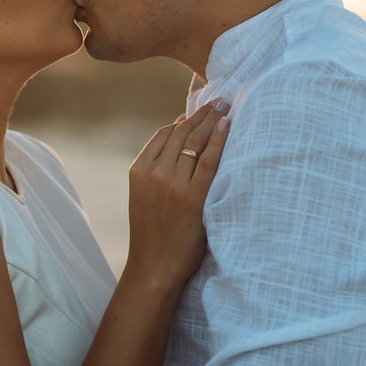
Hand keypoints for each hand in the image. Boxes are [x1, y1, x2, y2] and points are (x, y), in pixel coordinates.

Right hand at [125, 99, 229, 289]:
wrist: (154, 266)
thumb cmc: (153, 235)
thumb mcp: (143, 197)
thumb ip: (156, 172)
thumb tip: (180, 148)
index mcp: (138, 170)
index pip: (163, 134)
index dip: (182, 118)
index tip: (197, 109)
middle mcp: (154, 173)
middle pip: (181, 133)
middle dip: (201, 113)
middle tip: (219, 99)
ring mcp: (173, 184)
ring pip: (195, 142)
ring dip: (212, 120)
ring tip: (226, 106)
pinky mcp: (194, 198)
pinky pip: (209, 161)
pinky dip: (219, 140)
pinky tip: (227, 126)